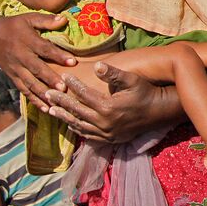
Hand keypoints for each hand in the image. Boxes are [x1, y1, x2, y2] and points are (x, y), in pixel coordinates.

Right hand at [0, 12, 76, 103]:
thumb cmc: (14, 25)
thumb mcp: (28, 18)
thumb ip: (46, 20)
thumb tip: (64, 19)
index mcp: (26, 40)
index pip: (44, 48)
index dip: (58, 55)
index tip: (72, 62)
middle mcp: (20, 56)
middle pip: (36, 69)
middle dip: (50, 79)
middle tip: (64, 88)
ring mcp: (15, 69)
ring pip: (29, 83)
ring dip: (43, 93)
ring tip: (56, 103)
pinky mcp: (13, 77)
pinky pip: (24, 90)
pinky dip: (34, 100)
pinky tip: (47, 109)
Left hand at [44, 62, 169, 142]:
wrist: (159, 112)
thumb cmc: (145, 92)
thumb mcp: (132, 80)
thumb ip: (113, 73)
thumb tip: (97, 66)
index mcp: (108, 107)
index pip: (84, 95)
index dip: (73, 84)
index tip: (63, 76)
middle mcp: (105, 123)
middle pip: (77, 111)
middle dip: (61, 101)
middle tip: (47, 93)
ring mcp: (106, 133)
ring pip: (79, 125)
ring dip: (64, 117)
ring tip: (51, 109)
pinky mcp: (109, 139)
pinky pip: (88, 135)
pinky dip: (76, 129)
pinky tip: (69, 123)